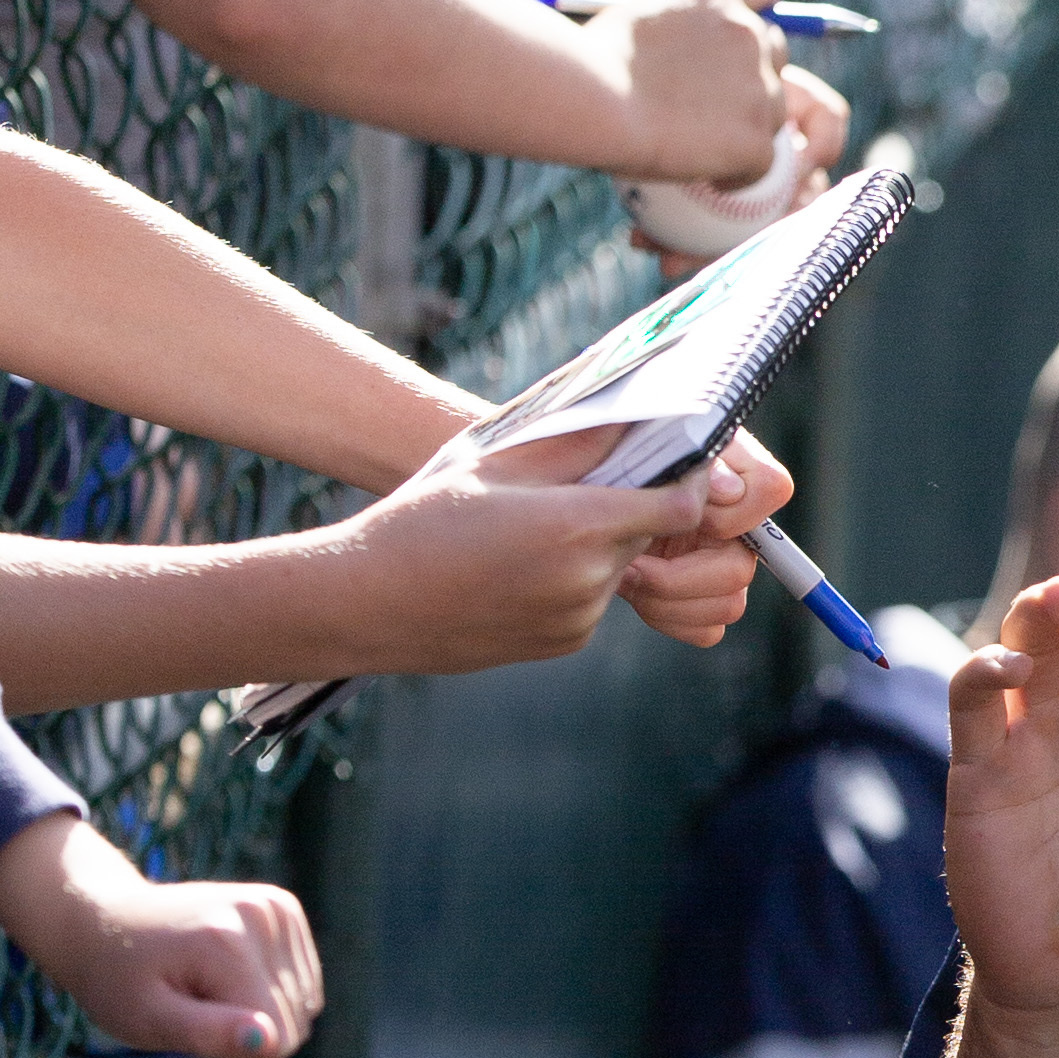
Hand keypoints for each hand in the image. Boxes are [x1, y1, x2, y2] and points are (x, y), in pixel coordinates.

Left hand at [0, 813, 321, 1057]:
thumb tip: (269, 1041)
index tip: (186, 1018)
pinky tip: (228, 972)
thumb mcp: (147, 1020)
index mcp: (228, 943)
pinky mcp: (284, 908)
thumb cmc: (120, 981)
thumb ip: (208, 1035)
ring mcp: (277, 907)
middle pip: (294, 1021)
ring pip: (305, 1004)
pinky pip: (305, 981)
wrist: (103, 921)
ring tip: (207, 985)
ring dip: (260, 1009)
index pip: (276, 1039)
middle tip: (192, 1001)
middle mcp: (262, 915)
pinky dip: (270, 989)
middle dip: (247, 1027)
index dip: (231, 1045)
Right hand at [331, 425, 779, 664]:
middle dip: (635, 504)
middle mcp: (587, 581)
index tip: (682, 459)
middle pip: (649, 533)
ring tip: (537, 525)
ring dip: (602, 542)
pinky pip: (594, 598)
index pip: (679, 505)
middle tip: (591, 479)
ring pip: (621, 566)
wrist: (369, 600)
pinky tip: (523, 562)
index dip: (689, 480)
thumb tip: (638, 413)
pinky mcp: (564, 644)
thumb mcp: (497, 462)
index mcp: (576, 528)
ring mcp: (578, 619)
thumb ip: (578, 442)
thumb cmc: (425, 517)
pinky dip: (578, 575)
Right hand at [592, 0, 797, 189]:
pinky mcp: (757, 137)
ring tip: (700, 142)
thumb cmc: (592, 60)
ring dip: (747, 124)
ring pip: (774, 108)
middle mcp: (747, 30)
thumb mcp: (635, 16)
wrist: (594, 97)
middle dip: (753, 73)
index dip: (760, 7)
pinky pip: (763, 160)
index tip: (744, 27)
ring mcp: (759, 84)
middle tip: (714, 103)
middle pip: (776, 50)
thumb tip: (685, 53)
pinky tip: (710, 177)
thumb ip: (676, 26)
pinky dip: (740, 172)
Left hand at [604, 423, 793, 641]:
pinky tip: (637, 594)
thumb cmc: (609, 466)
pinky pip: (707, 631)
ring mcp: (724, 566)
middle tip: (631, 562)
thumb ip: (687, 459)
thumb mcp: (640, 450)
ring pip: (728, 606)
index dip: (731, 511)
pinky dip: (667, 618)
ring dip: (667, 599)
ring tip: (627, 575)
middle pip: (742, 567)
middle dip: (678, 574)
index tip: (685, 513)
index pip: (771, 489)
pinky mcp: (704, 603)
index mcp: (732, 474)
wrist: (574, 504)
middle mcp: (737, 524)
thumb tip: (726, 489)